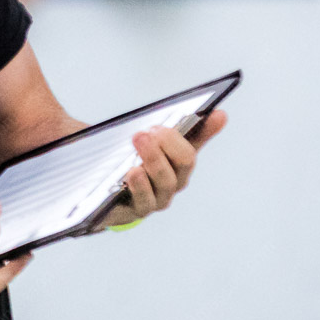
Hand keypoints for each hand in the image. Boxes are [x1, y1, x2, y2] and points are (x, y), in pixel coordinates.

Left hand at [97, 109, 228, 227]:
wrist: (103, 195)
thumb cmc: (124, 160)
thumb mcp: (133, 139)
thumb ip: (149, 125)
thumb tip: (168, 109)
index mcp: (177, 156)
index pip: (198, 139)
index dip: (208, 127)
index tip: (216, 112)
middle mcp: (175, 178)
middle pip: (185, 160)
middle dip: (170, 141)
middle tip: (152, 128)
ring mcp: (160, 196)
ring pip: (167, 180)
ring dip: (154, 158)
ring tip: (139, 139)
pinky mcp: (140, 209)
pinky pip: (146, 200)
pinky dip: (140, 185)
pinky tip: (132, 172)